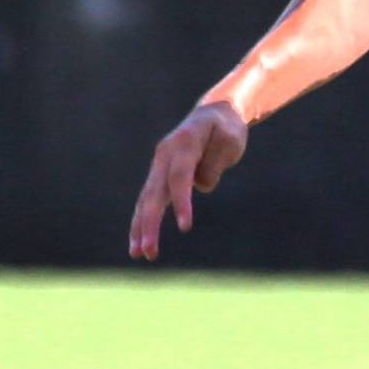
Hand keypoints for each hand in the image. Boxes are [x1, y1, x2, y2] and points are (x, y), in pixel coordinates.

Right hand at [127, 102, 249, 259]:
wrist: (214, 114)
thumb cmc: (226, 129)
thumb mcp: (230, 140)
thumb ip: (215, 163)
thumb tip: (199, 186)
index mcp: (184, 143)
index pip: (180, 176)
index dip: (181, 201)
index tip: (185, 226)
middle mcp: (165, 154)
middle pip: (154, 193)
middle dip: (150, 223)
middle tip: (149, 251)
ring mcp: (159, 165)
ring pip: (146, 200)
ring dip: (141, 227)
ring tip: (139, 254)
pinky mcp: (160, 176)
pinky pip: (148, 202)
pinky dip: (143, 221)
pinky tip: (138, 244)